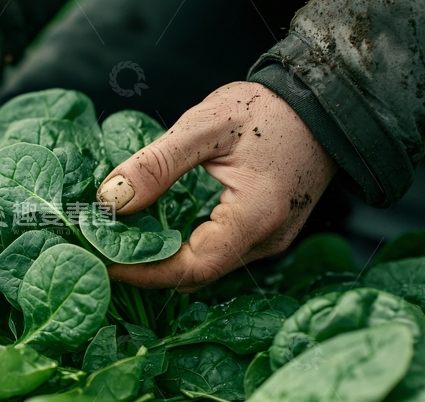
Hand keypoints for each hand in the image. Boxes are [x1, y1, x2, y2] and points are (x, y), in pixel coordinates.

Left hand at [97, 82, 336, 291]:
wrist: (321, 105)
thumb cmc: (267, 110)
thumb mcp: (205, 125)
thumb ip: (157, 164)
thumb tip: (110, 200)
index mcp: (256, 215)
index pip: (192, 268)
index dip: (144, 272)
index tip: (103, 261)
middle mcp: (267, 239)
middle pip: (198, 274)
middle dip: (148, 268)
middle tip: (103, 249)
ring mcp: (271, 240)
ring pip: (207, 266)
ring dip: (165, 259)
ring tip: (122, 239)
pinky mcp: (267, 233)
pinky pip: (219, 252)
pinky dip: (185, 248)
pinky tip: (157, 230)